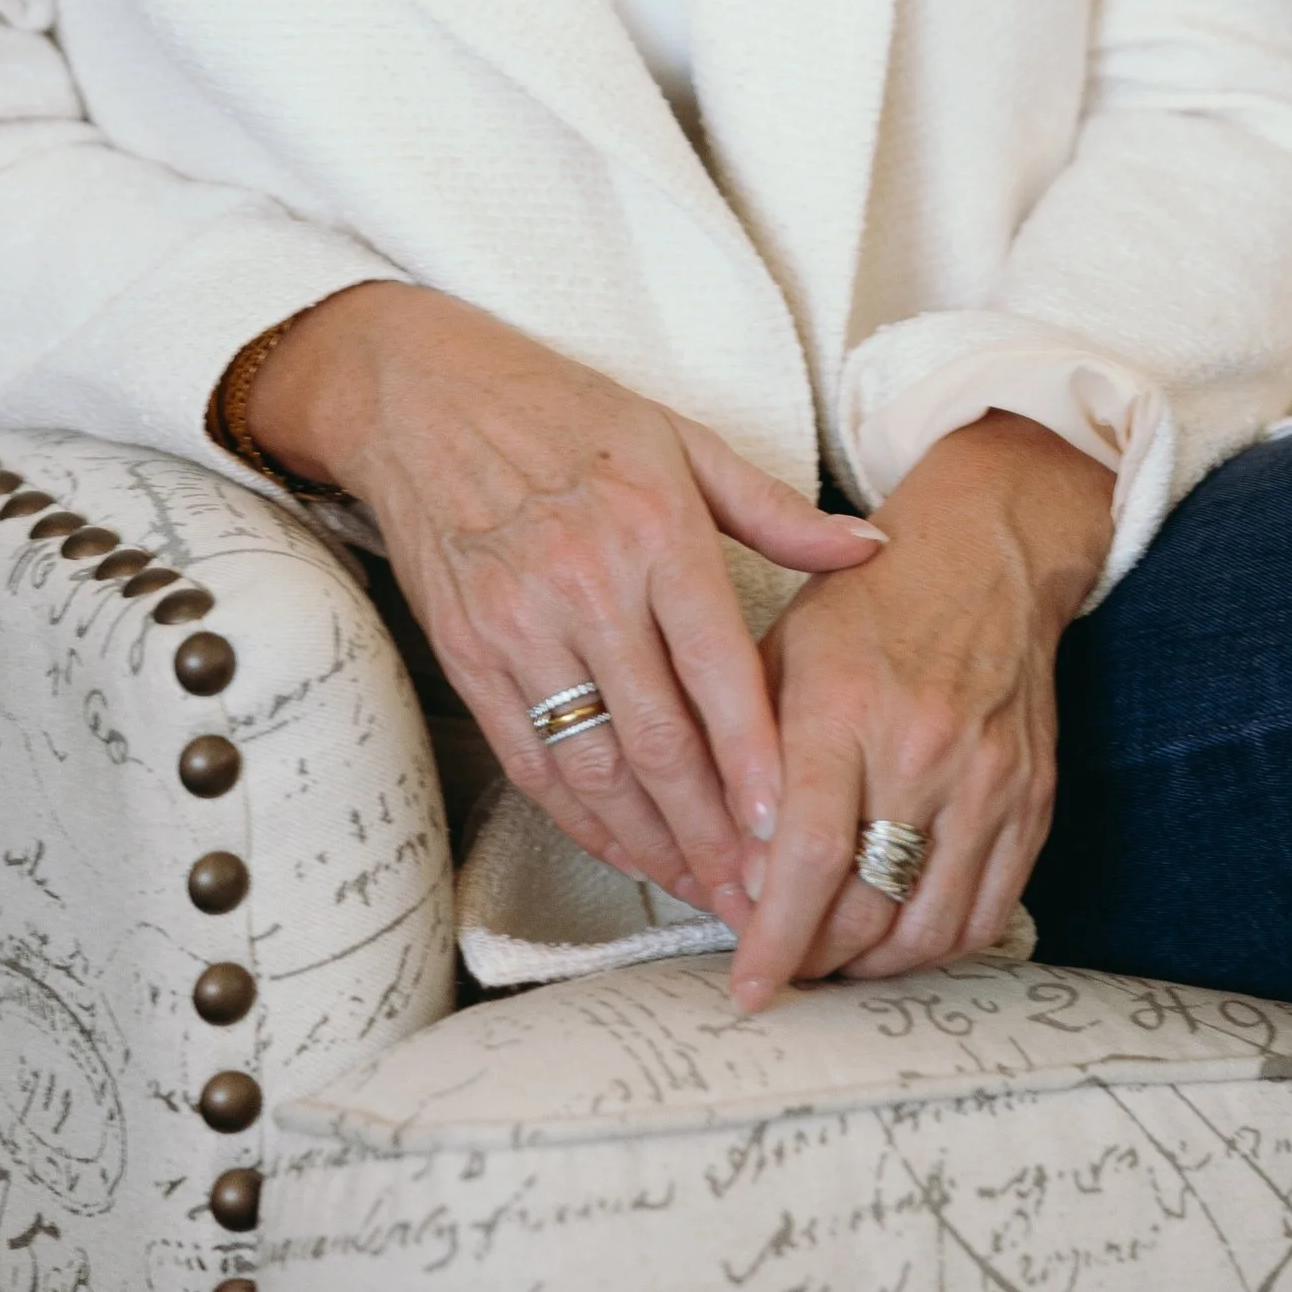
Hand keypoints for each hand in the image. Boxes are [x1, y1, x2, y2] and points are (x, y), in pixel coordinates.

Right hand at [248, 281, 884, 926]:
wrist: (420, 395)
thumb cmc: (561, 410)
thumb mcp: (679, 437)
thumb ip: (776, 508)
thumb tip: (871, 548)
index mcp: (652, 526)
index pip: (715, 669)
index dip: (754, 760)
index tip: (790, 829)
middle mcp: (585, 582)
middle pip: (660, 739)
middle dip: (715, 832)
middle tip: (760, 897)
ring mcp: (519, 625)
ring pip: (596, 764)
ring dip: (654, 843)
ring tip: (705, 892)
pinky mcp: (469, 655)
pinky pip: (531, 759)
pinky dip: (582, 818)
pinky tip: (625, 849)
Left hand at [728, 411, 1110, 1013]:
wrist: (986, 554)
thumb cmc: (868, 601)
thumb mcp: (781, 651)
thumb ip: (748, 758)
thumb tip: (728, 873)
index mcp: (846, 708)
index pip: (807, 859)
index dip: (772, 940)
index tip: (747, 988)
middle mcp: (923, 750)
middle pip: (865, 909)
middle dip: (814, 957)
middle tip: (782, 962)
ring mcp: (988, 781)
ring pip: (928, 930)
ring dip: (873, 964)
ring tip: (834, 954)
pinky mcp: (1031, 800)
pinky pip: (986, 914)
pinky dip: (936, 945)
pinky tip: (896, 934)